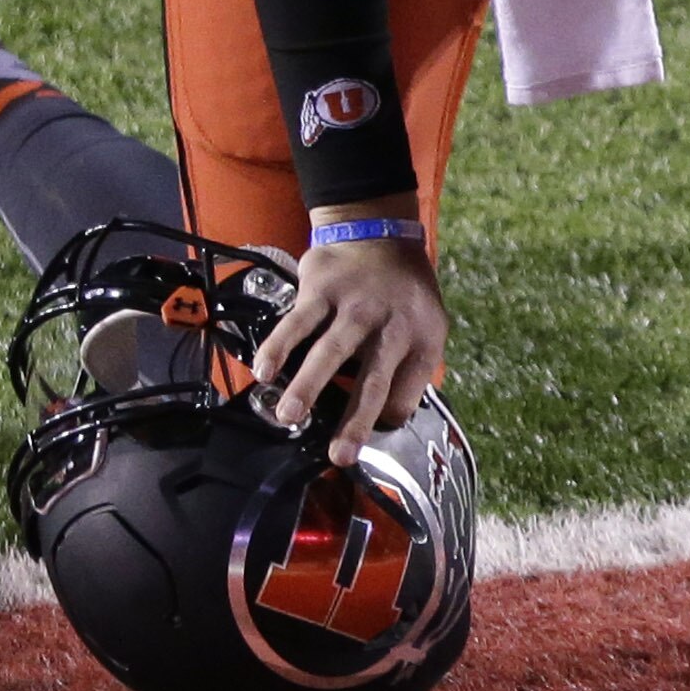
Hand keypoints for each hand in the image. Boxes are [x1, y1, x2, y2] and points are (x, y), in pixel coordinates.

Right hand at [253, 210, 447, 467]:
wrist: (381, 234)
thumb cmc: (402, 296)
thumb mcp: (426, 328)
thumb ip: (408, 370)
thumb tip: (385, 421)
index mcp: (422, 340)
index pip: (406, 395)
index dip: (383, 422)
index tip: (358, 444)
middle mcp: (392, 324)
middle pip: (374, 379)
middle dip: (355, 420)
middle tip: (338, 456)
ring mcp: (355, 305)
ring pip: (330, 350)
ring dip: (308, 385)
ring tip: (288, 416)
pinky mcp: (323, 288)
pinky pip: (297, 321)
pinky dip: (279, 346)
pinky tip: (263, 371)